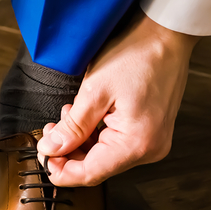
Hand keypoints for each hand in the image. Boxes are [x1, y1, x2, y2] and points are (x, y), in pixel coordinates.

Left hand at [37, 11, 199, 186]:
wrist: (167, 34)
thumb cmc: (138, 54)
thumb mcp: (95, 90)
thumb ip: (72, 127)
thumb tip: (51, 149)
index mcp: (137, 143)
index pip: (90, 174)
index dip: (61, 170)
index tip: (43, 157)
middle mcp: (150, 149)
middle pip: (98, 167)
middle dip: (69, 152)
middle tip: (51, 132)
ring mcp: (154, 142)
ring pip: (106, 157)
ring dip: (82, 142)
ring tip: (68, 116)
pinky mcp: (152, 133)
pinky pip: (118, 145)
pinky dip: (98, 136)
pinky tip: (87, 117)